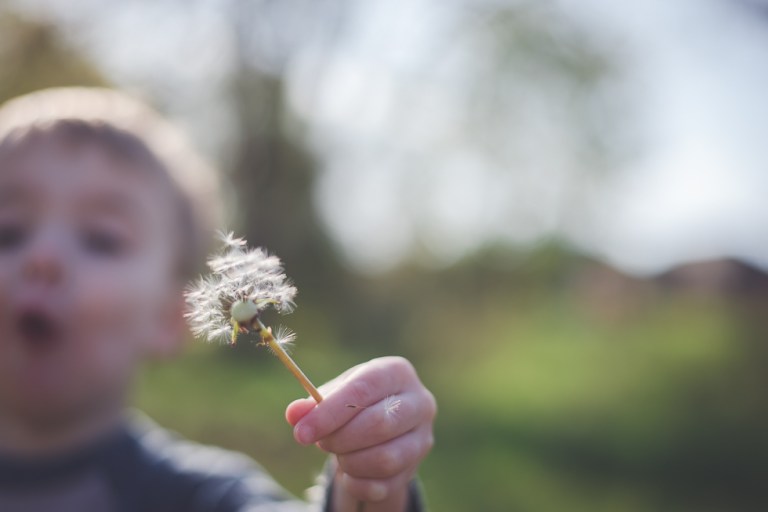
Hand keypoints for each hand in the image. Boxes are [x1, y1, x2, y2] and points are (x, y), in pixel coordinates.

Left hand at [285, 356, 435, 509]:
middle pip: (379, 424)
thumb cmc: (354, 404)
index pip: (364, 389)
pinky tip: (348, 472)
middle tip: (320, 442)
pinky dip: (356, 482)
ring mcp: (422, 438)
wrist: (381, 430)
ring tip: (338, 453)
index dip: (330, 412)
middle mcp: (419, 402)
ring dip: (349, 461)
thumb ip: (313, 404)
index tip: (302, 432)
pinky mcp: (415, 468)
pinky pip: (383, 485)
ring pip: (385, 459)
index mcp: (397, 373)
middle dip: (340, 438)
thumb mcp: (333, 395)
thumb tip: (294, 413)